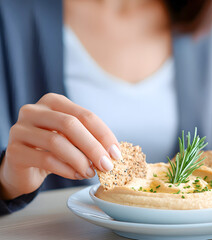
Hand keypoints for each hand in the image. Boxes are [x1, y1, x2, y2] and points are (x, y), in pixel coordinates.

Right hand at [0, 93, 120, 199]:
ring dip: (80, 160)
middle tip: (107, 165)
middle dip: (93, 147)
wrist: (23, 168)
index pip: (85, 115)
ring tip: (91, 172)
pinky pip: (45, 159)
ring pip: (57, 142)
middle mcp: (34, 110)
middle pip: (71, 125)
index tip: (116, 153)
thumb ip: (90, 139)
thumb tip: (113, 153)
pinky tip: (76, 175)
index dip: (104, 134)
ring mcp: (20, 129)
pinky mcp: (13, 151)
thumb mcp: (73, 139)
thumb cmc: (53, 150)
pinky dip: (66, 169)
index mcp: (53, 102)